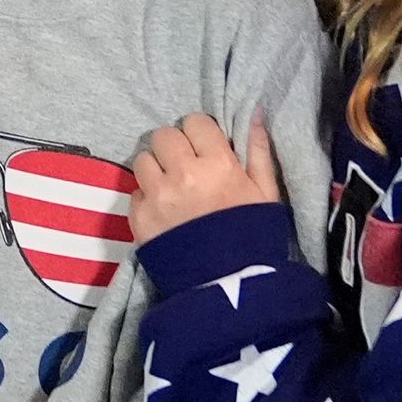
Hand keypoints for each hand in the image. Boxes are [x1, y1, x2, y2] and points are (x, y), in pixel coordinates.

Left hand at [128, 110, 279, 244]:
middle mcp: (183, 175)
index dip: (200, 134)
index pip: (195, 122)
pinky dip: (146, 198)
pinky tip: (164, 212)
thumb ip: (258, 151)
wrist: (230, 288)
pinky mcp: (138, 219)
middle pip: (163, 136)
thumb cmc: (254, 238)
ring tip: (172, 188)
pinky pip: (134, 192)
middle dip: (174, 147)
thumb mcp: (267, 194)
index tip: (205, 149)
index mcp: (218, 165)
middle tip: (185, 166)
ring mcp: (157, 197)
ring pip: (142, 160)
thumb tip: (254, 112)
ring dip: (156, 169)